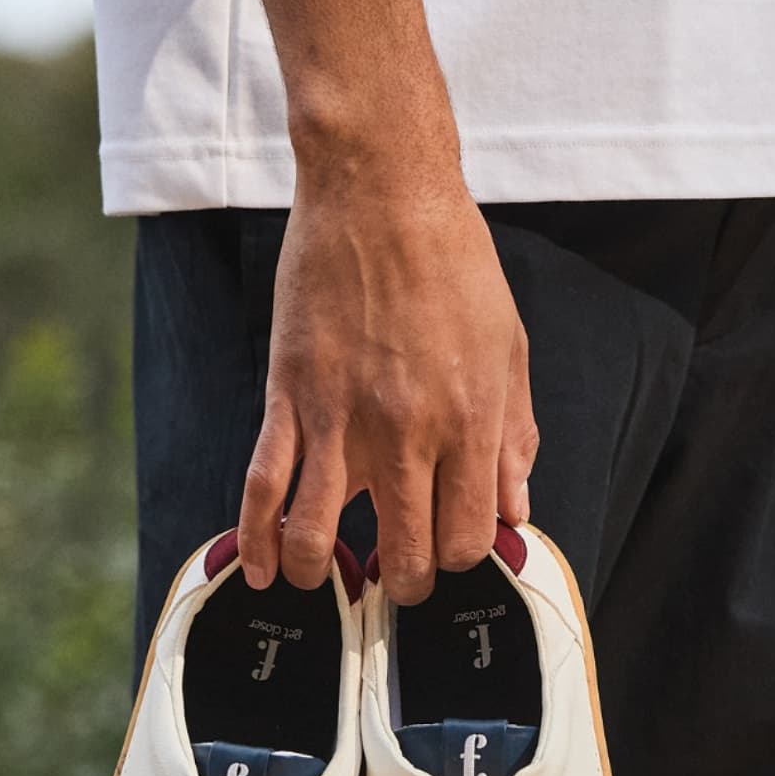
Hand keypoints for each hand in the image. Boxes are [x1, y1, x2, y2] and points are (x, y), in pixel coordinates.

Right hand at [238, 174, 537, 601]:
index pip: (468, 537)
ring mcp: (342, 420)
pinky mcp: (289, 398)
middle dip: (403, 581)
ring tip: (328, 580)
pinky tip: (263, 569)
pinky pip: (265, 485)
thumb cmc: (454, 265)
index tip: (448, 549)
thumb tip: (516, 510)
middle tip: (396, 577)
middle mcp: (407, 434)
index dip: (459, 558)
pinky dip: (259, 538)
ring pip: (323, 534)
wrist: (381, 194)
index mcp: (469, 424)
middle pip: (405, 551)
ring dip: (324, 573)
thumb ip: (515, 439)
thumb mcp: (509, 350)